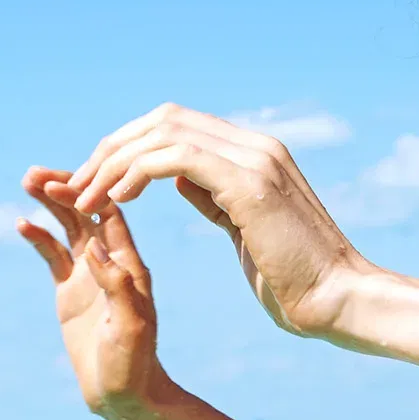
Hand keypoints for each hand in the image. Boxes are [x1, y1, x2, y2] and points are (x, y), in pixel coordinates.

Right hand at [18, 168, 169, 419]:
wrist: (124, 393)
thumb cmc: (134, 362)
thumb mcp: (130, 326)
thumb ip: (116, 285)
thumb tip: (95, 246)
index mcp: (129, 265)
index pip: (108, 216)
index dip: (87, 194)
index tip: (62, 181)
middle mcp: (109, 262)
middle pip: (85, 212)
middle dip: (62, 190)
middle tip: (34, 174)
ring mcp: (87, 274)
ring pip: (67, 227)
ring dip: (50, 204)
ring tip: (27, 181)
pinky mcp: (70, 290)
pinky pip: (52, 255)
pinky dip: (39, 237)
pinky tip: (23, 223)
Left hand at [57, 105, 367, 338]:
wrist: (342, 301)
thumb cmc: (297, 278)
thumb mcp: (244, 228)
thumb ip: (215, 197)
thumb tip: (178, 178)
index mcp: (255, 153)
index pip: (176, 125)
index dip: (128, 147)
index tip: (95, 182)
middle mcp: (255, 146)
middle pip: (163, 118)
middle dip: (111, 148)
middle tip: (76, 184)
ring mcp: (256, 159)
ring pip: (164, 131)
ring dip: (115, 162)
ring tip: (86, 198)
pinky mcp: (250, 182)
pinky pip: (177, 157)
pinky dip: (138, 172)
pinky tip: (116, 201)